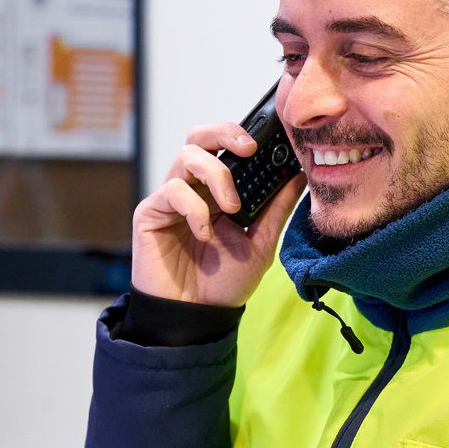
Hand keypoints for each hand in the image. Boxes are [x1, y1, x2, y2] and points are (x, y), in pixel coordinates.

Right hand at [131, 122, 307, 306]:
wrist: (196, 315)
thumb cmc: (223, 282)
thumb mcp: (260, 243)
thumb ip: (276, 208)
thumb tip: (298, 174)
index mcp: (219, 190)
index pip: (227, 146)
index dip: (246, 135)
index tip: (275, 141)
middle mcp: (194, 188)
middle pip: (200, 136)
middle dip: (225, 132)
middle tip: (249, 149)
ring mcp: (171, 198)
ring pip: (187, 155)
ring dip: (217, 175)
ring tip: (232, 208)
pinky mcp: (150, 212)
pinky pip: (172, 190)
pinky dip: (195, 208)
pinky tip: (205, 234)